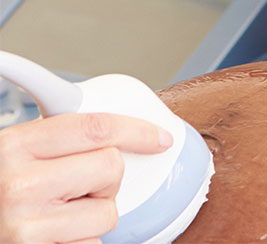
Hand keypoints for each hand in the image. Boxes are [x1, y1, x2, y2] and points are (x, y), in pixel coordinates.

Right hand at [0, 112, 171, 243]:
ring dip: (93, 215)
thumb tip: (118, 133)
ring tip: (59, 214)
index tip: (159, 137)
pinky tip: (53, 236)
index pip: (97, 127)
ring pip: (106, 212)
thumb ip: (56, 139)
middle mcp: (20, 185)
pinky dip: (80, 242)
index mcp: (16, 146)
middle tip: (79, 184)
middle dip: (105, 178)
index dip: (137, 130)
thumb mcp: (13, 150)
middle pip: (111, 167)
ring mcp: (27, 228)